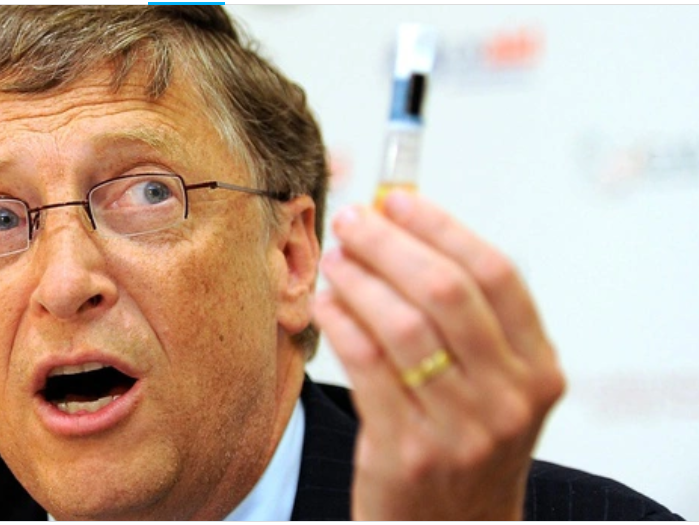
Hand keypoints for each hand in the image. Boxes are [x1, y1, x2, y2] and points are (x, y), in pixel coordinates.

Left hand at [312, 191, 564, 519]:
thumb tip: (403, 231)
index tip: (399, 200)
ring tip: (336, 257)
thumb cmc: (468, 443)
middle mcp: (508, 398)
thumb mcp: (495, 386)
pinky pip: (365, 364)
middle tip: (355, 220)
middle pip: (446, 291)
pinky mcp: (405, 451)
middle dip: (391, 243)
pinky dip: (341, 321)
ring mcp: (459, 429)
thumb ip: (468, 319)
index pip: (495, 274)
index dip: (441, 227)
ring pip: (401, 324)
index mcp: (538, 369)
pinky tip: (326, 300)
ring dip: (360, 278)